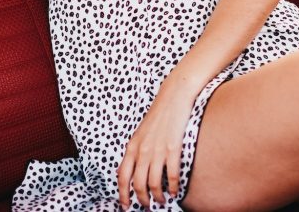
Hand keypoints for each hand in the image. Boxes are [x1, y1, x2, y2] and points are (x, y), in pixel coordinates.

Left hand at [117, 81, 196, 209]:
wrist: (173, 96)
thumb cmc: (158, 115)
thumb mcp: (140, 133)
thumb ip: (136, 151)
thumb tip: (132, 170)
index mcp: (132, 146)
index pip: (122, 176)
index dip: (122, 194)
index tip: (125, 206)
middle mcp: (143, 150)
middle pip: (138, 184)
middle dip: (142, 200)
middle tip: (147, 207)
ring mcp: (157, 150)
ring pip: (154, 184)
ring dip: (158, 197)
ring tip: (162, 201)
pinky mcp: (173, 148)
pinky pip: (172, 175)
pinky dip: (174, 187)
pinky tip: (176, 192)